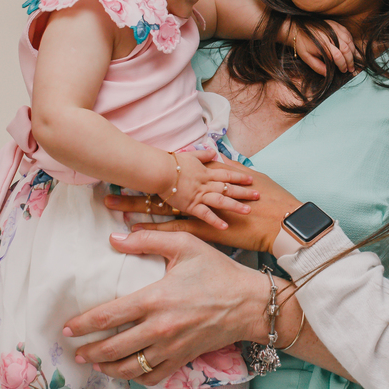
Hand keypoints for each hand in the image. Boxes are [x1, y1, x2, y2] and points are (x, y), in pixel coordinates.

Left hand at [64, 229, 269, 383]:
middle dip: (89, 352)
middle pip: (112, 348)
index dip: (82, 324)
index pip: (107, 317)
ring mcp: (171, 347)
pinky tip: (129, 371)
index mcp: (155, 298)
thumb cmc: (218, 271)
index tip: (68, 328)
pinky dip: (137, 377)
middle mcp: (159, 328)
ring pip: (130, 368)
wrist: (249, 303)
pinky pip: (153, 377)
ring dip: (108, 368)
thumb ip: (148, 239)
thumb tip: (114, 238)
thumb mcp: (186, 245)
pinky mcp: (183, 359)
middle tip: (76, 351)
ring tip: (97, 364)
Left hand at [112, 159, 301, 253]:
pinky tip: (135, 231)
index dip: (151, 174)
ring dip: (136, 207)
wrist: (281, 218)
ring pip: (161, 208)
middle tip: (107, 192)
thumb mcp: (249, 177)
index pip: (174, 175)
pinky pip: (172, 229)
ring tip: (112, 208)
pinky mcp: (204, 228)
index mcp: (209, 180)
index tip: (128, 173)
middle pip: (159, 190)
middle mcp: (200, 192)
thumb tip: (217, 157)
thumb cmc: (269, 199)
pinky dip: (154, 229)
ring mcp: (200, 210)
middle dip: (133, 190)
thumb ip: (229, 168)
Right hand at [159, 149, 257, 228]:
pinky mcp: (191, 206)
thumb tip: (212, 151)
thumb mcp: (190, 155)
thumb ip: (203, 155)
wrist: (160, 171)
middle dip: (244, 192)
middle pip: (228, 188)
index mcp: (206, 172)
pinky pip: (206, 214)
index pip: (227, 174)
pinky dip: (215, 220)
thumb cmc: (172, 164)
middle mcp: (206, 184)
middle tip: (258, 195)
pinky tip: (225, 226)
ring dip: (235, 206)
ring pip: (221, 201)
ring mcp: (200, 195)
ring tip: (248, 210)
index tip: (251, 179)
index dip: (240, 177)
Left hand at [283, 20, 355, 74]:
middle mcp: (330, 36)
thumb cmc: (302, 44)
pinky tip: (351, 48)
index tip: (344, 71)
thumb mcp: (306, 58)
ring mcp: (333, 28)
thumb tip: (328, 74)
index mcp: (322, 45)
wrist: (298, 28)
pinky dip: (351, 42)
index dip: (343, 64)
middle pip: (346, 48)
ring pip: (349, 40)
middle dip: (350, 60)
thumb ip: (317, 67)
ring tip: (353, 60)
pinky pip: (347, 33)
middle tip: (351, 68)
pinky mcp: (335, 24)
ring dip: (353, 51)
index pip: (338, 56)